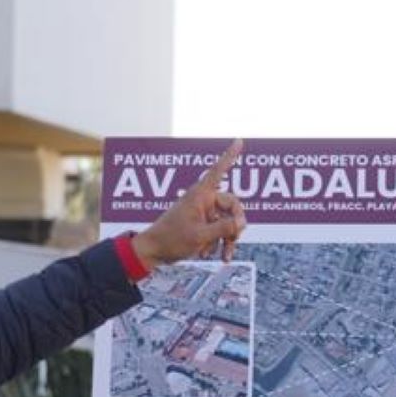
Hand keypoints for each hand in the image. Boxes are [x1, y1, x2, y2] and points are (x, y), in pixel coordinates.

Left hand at [131, 140, 247, 268]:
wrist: (153, 252)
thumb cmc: (171, 239)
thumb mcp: (201, 235)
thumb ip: (225, 227)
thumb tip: (242, 222)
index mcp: (201, 195)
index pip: (219, 171)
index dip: (230, 156)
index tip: (239, 140)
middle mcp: (203, 200)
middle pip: (232, 206)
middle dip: (235, 226)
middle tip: (235, 239)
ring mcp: (203, 213)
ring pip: (227, 222)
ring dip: (227, 240)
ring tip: (224, 256)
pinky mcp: (202, 225)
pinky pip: (219, 231)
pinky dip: (219, 244)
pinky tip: (215, 256)